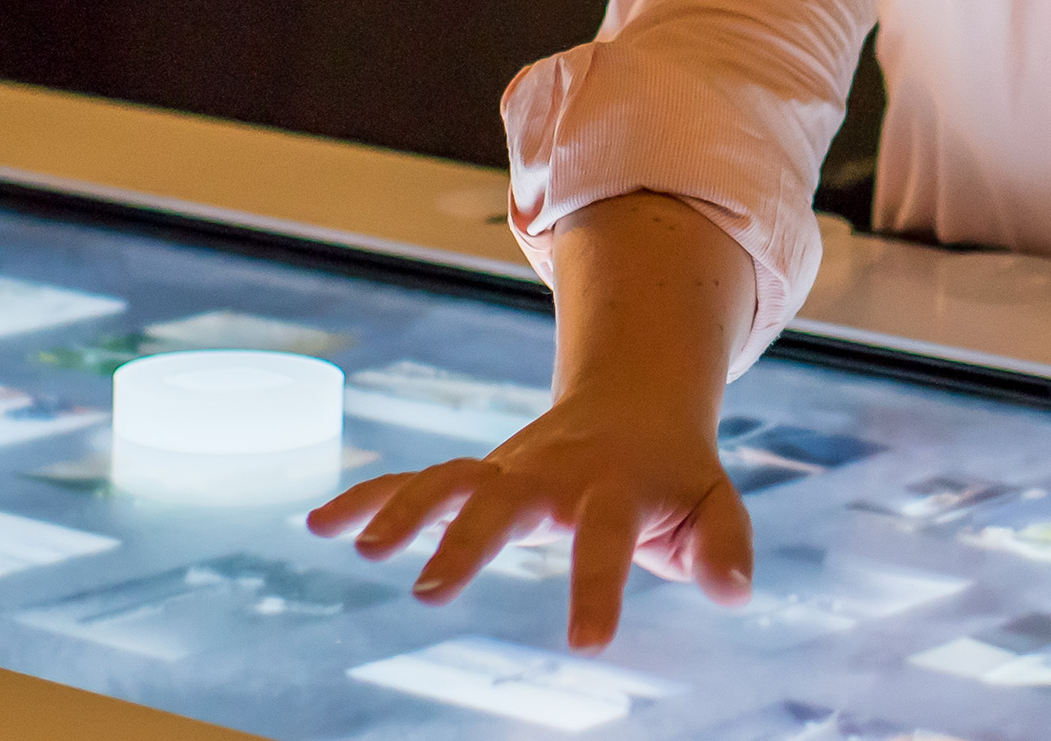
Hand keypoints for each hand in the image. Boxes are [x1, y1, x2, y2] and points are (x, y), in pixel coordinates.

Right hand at [307, 391, 751, 653]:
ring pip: (447, 481)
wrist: (631, 403)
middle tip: (427, 591)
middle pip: (502, 500)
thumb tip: (733, 593)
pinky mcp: (477, 476)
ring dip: (401, 509)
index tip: (584, 647)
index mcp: (612, 487)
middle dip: (466, 542)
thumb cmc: (674, 470)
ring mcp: (506, 470)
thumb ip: (726, 543)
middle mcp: (549, 474)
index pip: (606, 537)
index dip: (596, 587)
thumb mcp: (715, 501)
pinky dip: (367, 497)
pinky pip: (416, 482)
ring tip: (361, 550)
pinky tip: (317, 524)